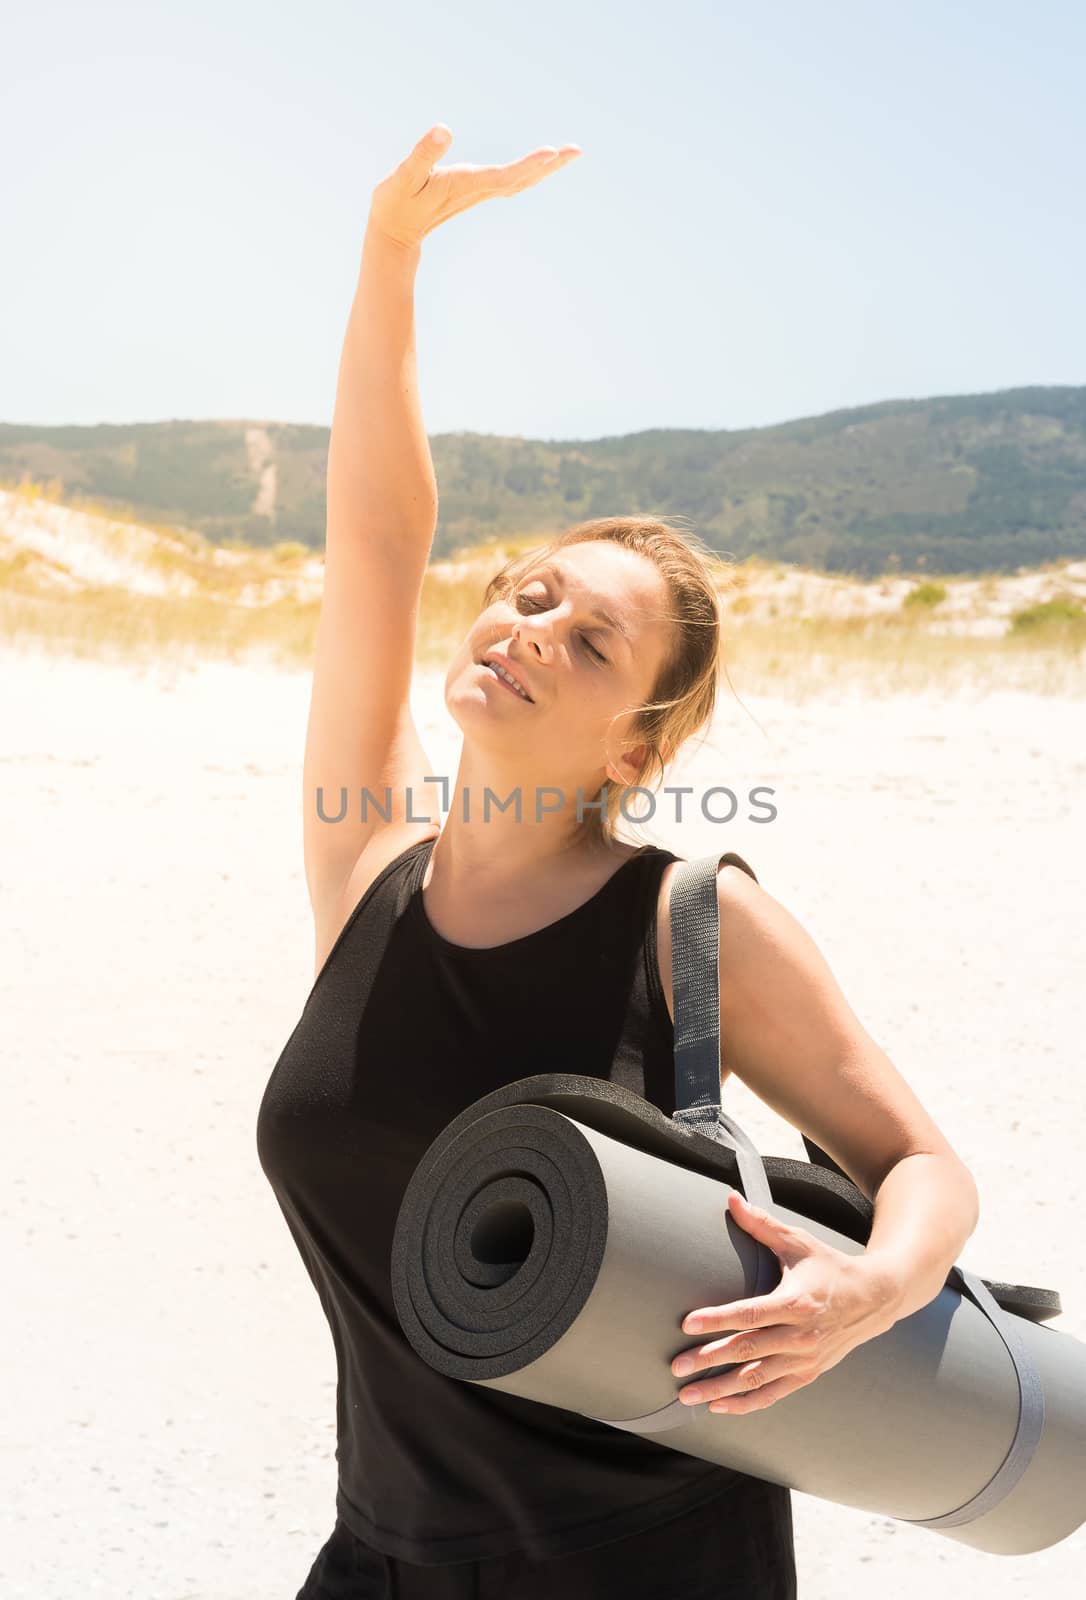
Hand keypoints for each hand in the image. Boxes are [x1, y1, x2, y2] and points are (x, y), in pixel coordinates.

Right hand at [367, 124, 581, 249]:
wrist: (393, 234)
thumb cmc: (394, 205)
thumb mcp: (403, 178)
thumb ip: (422, 155)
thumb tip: (444, 130)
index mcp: (464, 185)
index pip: (504, 176)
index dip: (529, 165)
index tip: (553, 153)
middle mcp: (477, 191)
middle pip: (521, 179)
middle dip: (549, 165)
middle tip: (577, 151)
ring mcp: (478, 193)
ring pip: (519, 182)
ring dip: (544, 169)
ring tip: (567, 155)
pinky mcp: (475, 192)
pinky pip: (510, 182)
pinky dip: (529, 172)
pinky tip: (541, 166)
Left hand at [670, 1191, 900, 1414]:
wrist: (873, 1299)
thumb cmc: (829, 1267)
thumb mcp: (798, 1242)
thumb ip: (761, 1224)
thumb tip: (731, 1198)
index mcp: (796, 1303)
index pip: (749, 1314)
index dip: (717, 1320)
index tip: (688, 1324)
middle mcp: (800, 1336)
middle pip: (747, 1351)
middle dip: (708, 1360)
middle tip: (676, 1366)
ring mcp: (804, 1359)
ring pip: (756, 1379)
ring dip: (720, 1389)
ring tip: (688, 1394)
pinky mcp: (808, 1374)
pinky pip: (773, 1394)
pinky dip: (746, 1403)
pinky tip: (719, 1406)